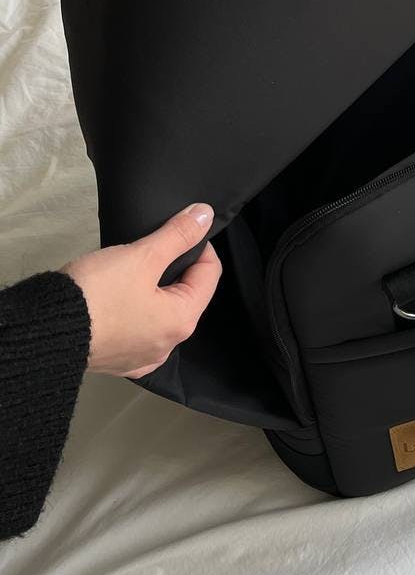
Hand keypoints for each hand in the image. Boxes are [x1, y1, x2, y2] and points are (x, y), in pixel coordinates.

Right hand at [62, 203, 220, 377]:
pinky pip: (138, 329)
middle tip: (153, 248)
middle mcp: (167, 345)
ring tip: (134, 270)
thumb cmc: (96, 294)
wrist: (45, 330)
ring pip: (161, 312)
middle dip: (175, 268)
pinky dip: (136, 310)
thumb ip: (177, 235)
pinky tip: (120, 298)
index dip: (199, 246)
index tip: (181, 230)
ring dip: (155, 289)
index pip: (210, 274)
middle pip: (187, 294)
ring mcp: (142, 356)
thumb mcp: (142, 256)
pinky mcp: (118, 359)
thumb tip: (204, 215)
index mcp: (181, 321)